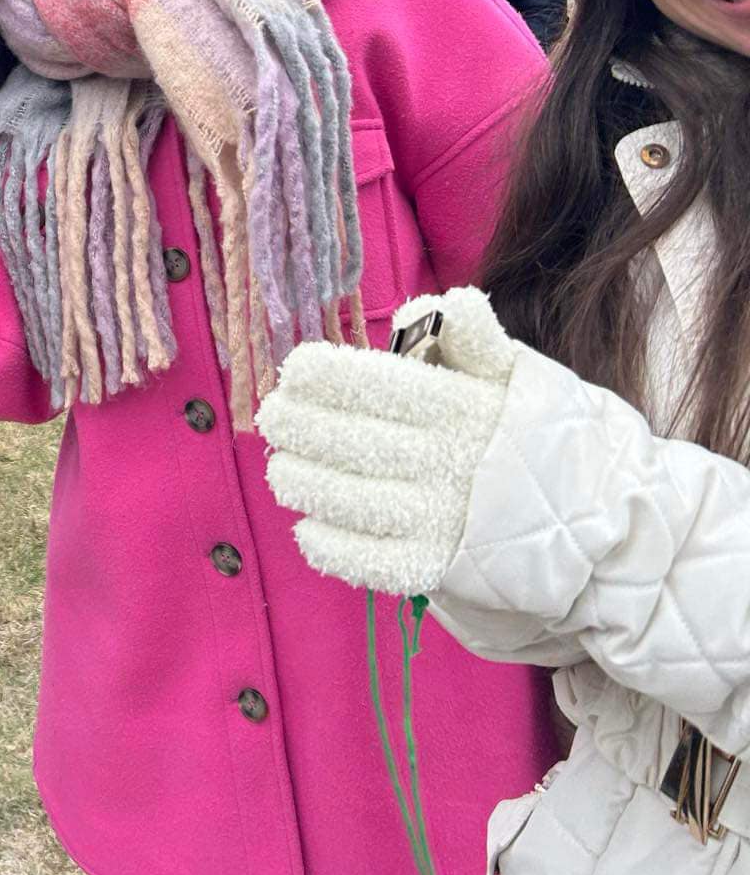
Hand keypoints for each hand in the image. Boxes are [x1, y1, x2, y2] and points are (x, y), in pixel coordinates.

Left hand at [256, 287, 516, 596]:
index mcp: (466, 408)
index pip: (383, 387)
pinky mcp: (443, 569)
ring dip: (305, 484)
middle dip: (303, 428)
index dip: (330, 377)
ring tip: (279, 470)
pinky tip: (308, 529)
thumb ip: (469, 338)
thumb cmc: (543, 432)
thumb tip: (424, 306)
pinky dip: (333, 548)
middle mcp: (451, 463)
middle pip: (357, 443)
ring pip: (355, 501)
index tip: (293, 369)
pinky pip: (375, 562)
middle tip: (271, 417)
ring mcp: (445, 520)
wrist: (604, 518)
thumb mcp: (517, 373)